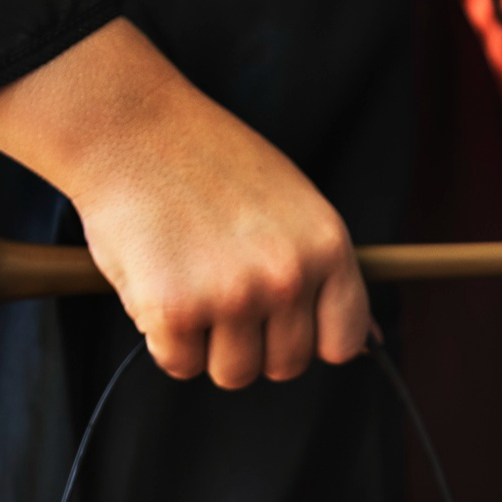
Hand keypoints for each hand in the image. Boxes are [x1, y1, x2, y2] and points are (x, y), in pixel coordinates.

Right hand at [0, 19, 369, 387]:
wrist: (129, 127)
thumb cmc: (208, 163)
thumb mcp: (294, 204)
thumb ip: (327, 274)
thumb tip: (373, 343)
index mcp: (326, 246)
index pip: (343, 342)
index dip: (308, 339)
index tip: (281, 321)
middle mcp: (287, 275)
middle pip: (284, 366)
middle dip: (252, 343)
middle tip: (220, 291)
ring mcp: (232, 295)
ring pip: (233, 374)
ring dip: (207, 344)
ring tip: (189, 283)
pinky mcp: (174, 310)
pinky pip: (179, 364)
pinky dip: (163, 338)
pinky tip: (158, 283)